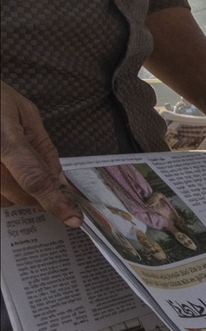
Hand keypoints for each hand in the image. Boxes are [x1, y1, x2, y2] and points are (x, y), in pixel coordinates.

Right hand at [0, 81, 80, 224]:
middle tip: (54, 187)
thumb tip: (59, 181)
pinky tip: (6, 172)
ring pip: (5, 199)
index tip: (73, 218)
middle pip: (21, 194)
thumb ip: (43, 148)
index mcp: (3, 140)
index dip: (56, 202)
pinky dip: (4, 191)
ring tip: (19, 168)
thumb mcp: (25, 112)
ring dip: (21, 193)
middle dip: (43, 196)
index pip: (34, 179)